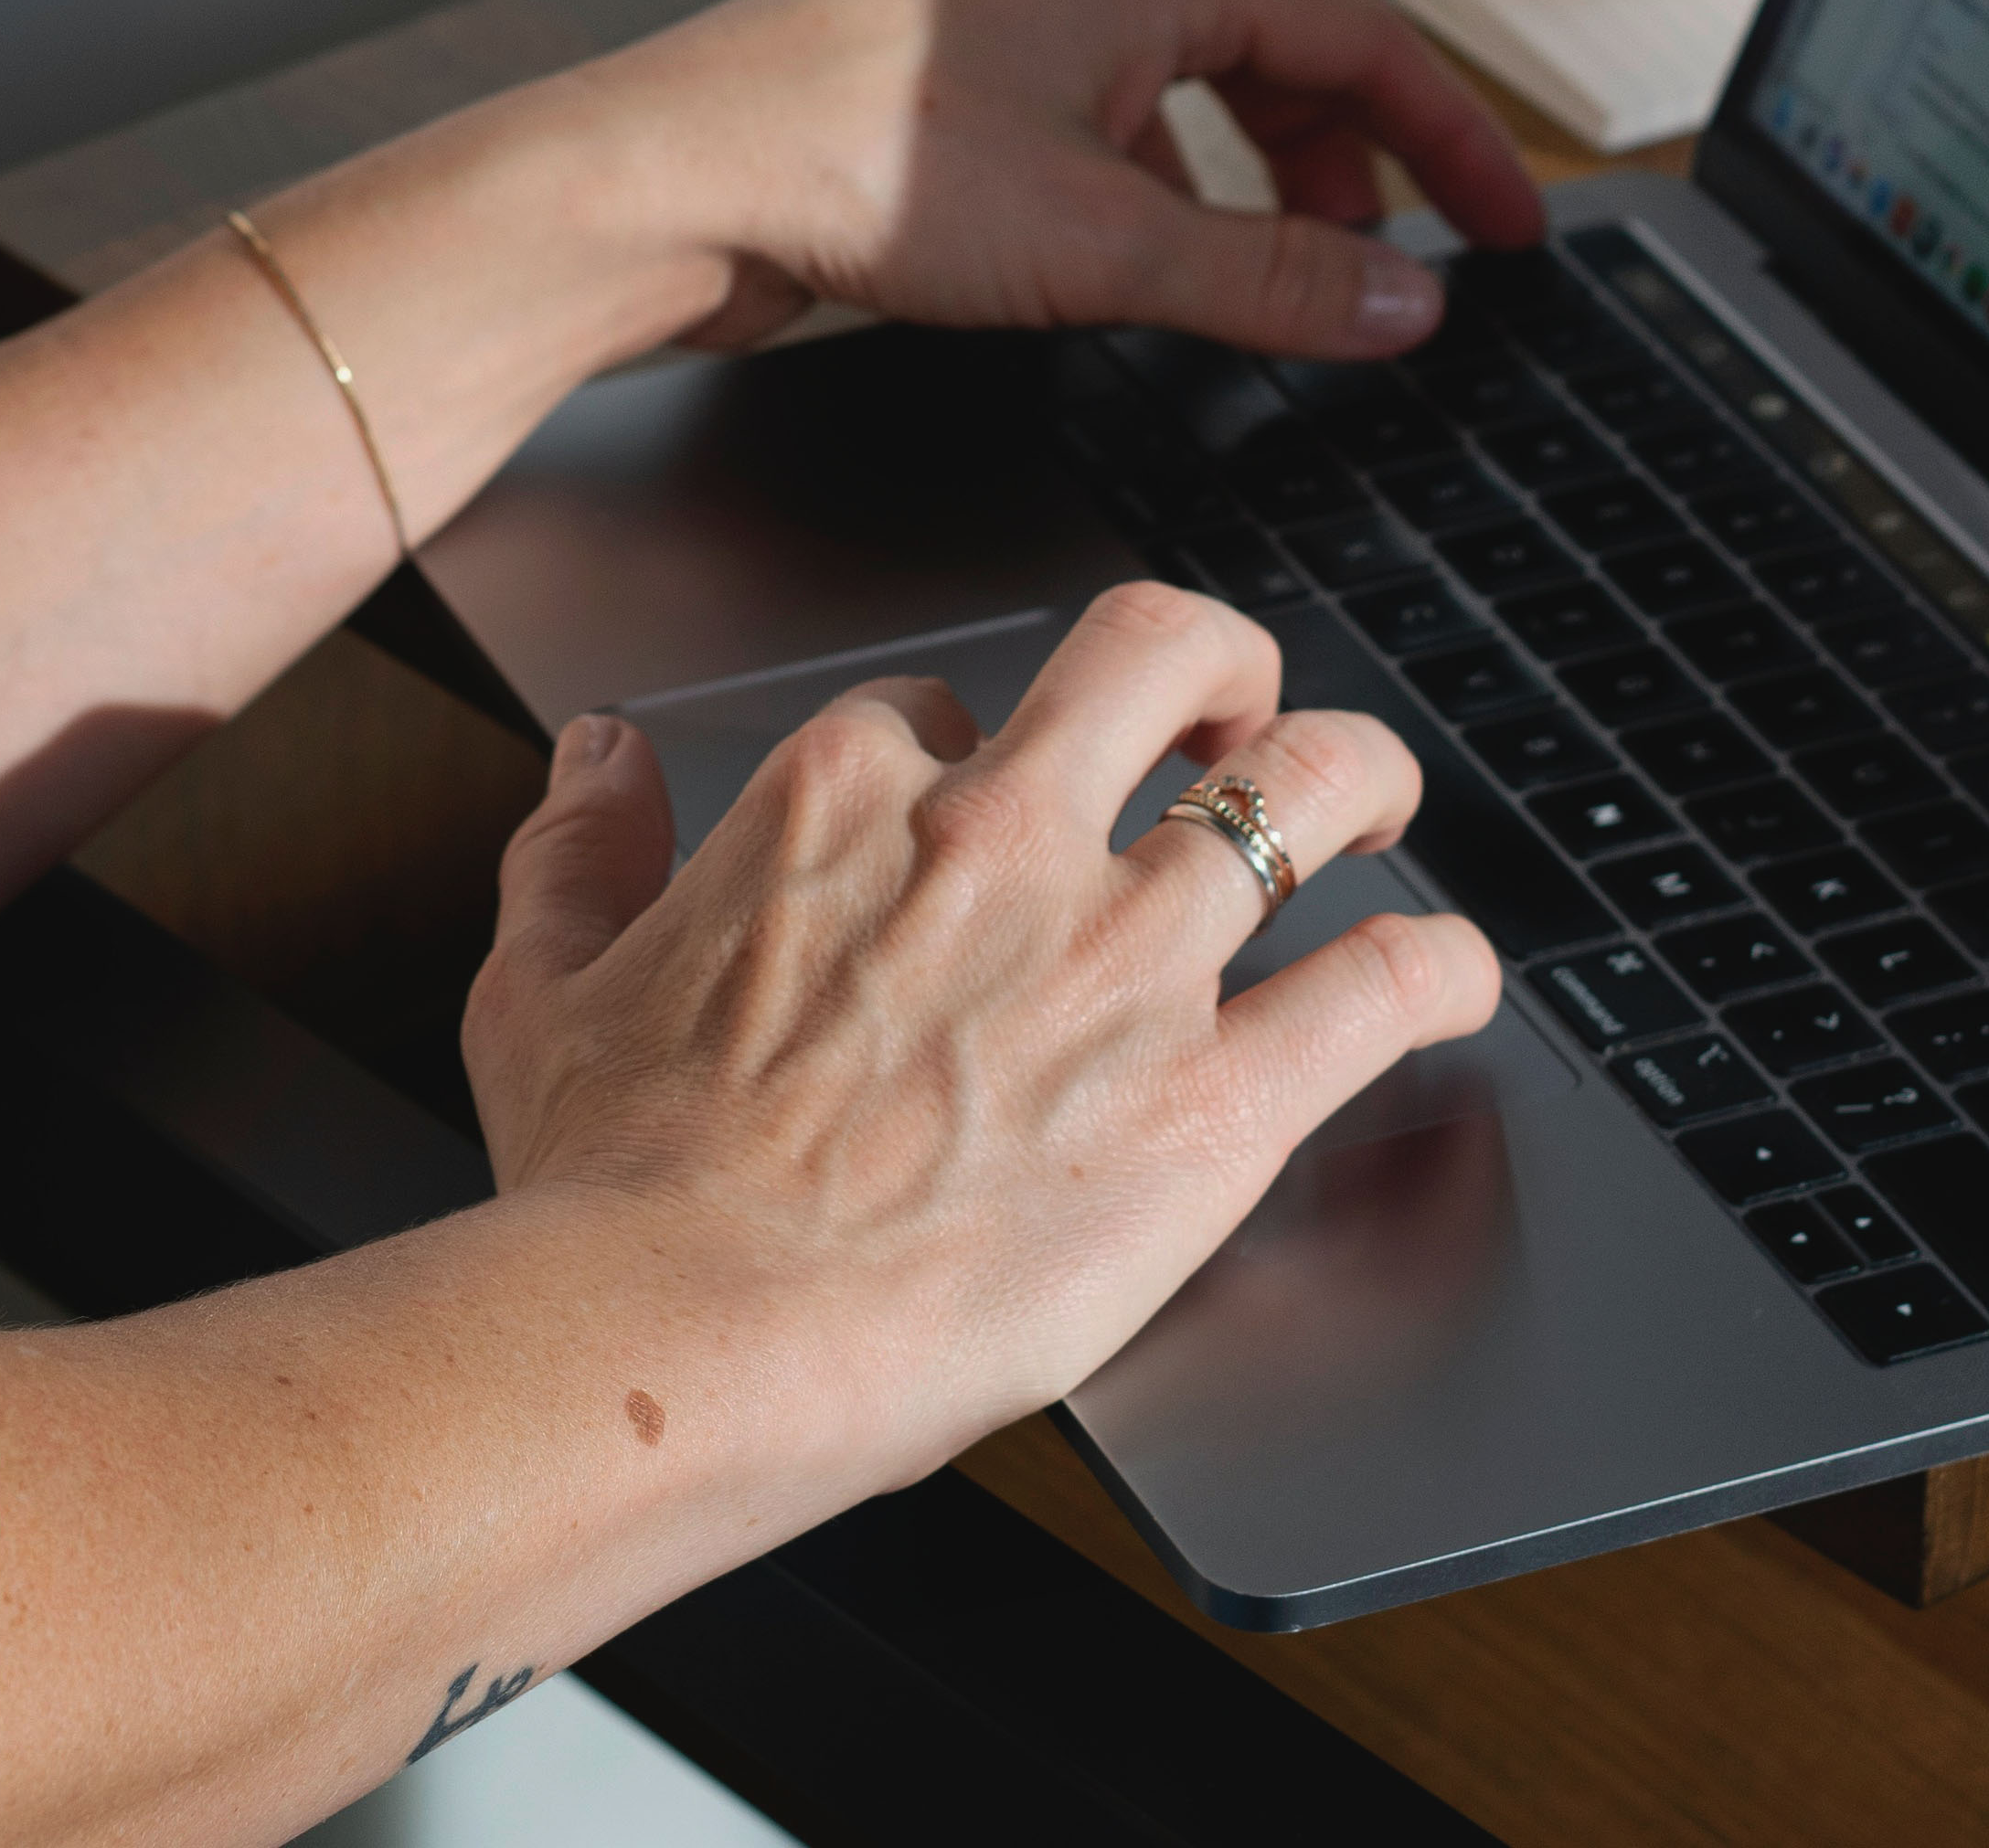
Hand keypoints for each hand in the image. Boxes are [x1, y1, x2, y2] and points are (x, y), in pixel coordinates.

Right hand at [457, 582, 1500, 1495]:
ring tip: (1377, 796)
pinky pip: (1383, 986)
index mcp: (846, 803)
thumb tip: (594, 759)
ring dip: (1364, 775)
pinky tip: (1448, 973)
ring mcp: (1123, 962)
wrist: (685, 1331)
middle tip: (1235, 710)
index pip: (944, 708)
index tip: (979, 809)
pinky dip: (1442, 966)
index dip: (972, 753)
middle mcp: (1002, 844)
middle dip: (1219, 665)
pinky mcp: (1215, 1099)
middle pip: (1161, 656)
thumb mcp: (540, 984)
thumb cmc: (612, 1189)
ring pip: (1307, 786)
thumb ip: (573, 848)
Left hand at [597, 0, 1548, 364]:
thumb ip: (1270, 279)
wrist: (669, 174)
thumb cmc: (855, 165)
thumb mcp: (1104, 244)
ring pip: (1191, 101)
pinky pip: (1111, 134)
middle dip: (1350, 170)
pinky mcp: (959, 93)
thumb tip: (1403, 305)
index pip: (1360, 39)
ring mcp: (1019, 28)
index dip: (1450, 139)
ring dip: (1252, 193)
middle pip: (1280, 59)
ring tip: (1277, 289)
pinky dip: (1162, 201)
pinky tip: (1145, 277)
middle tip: (1390, 278)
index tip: (1510, 225)